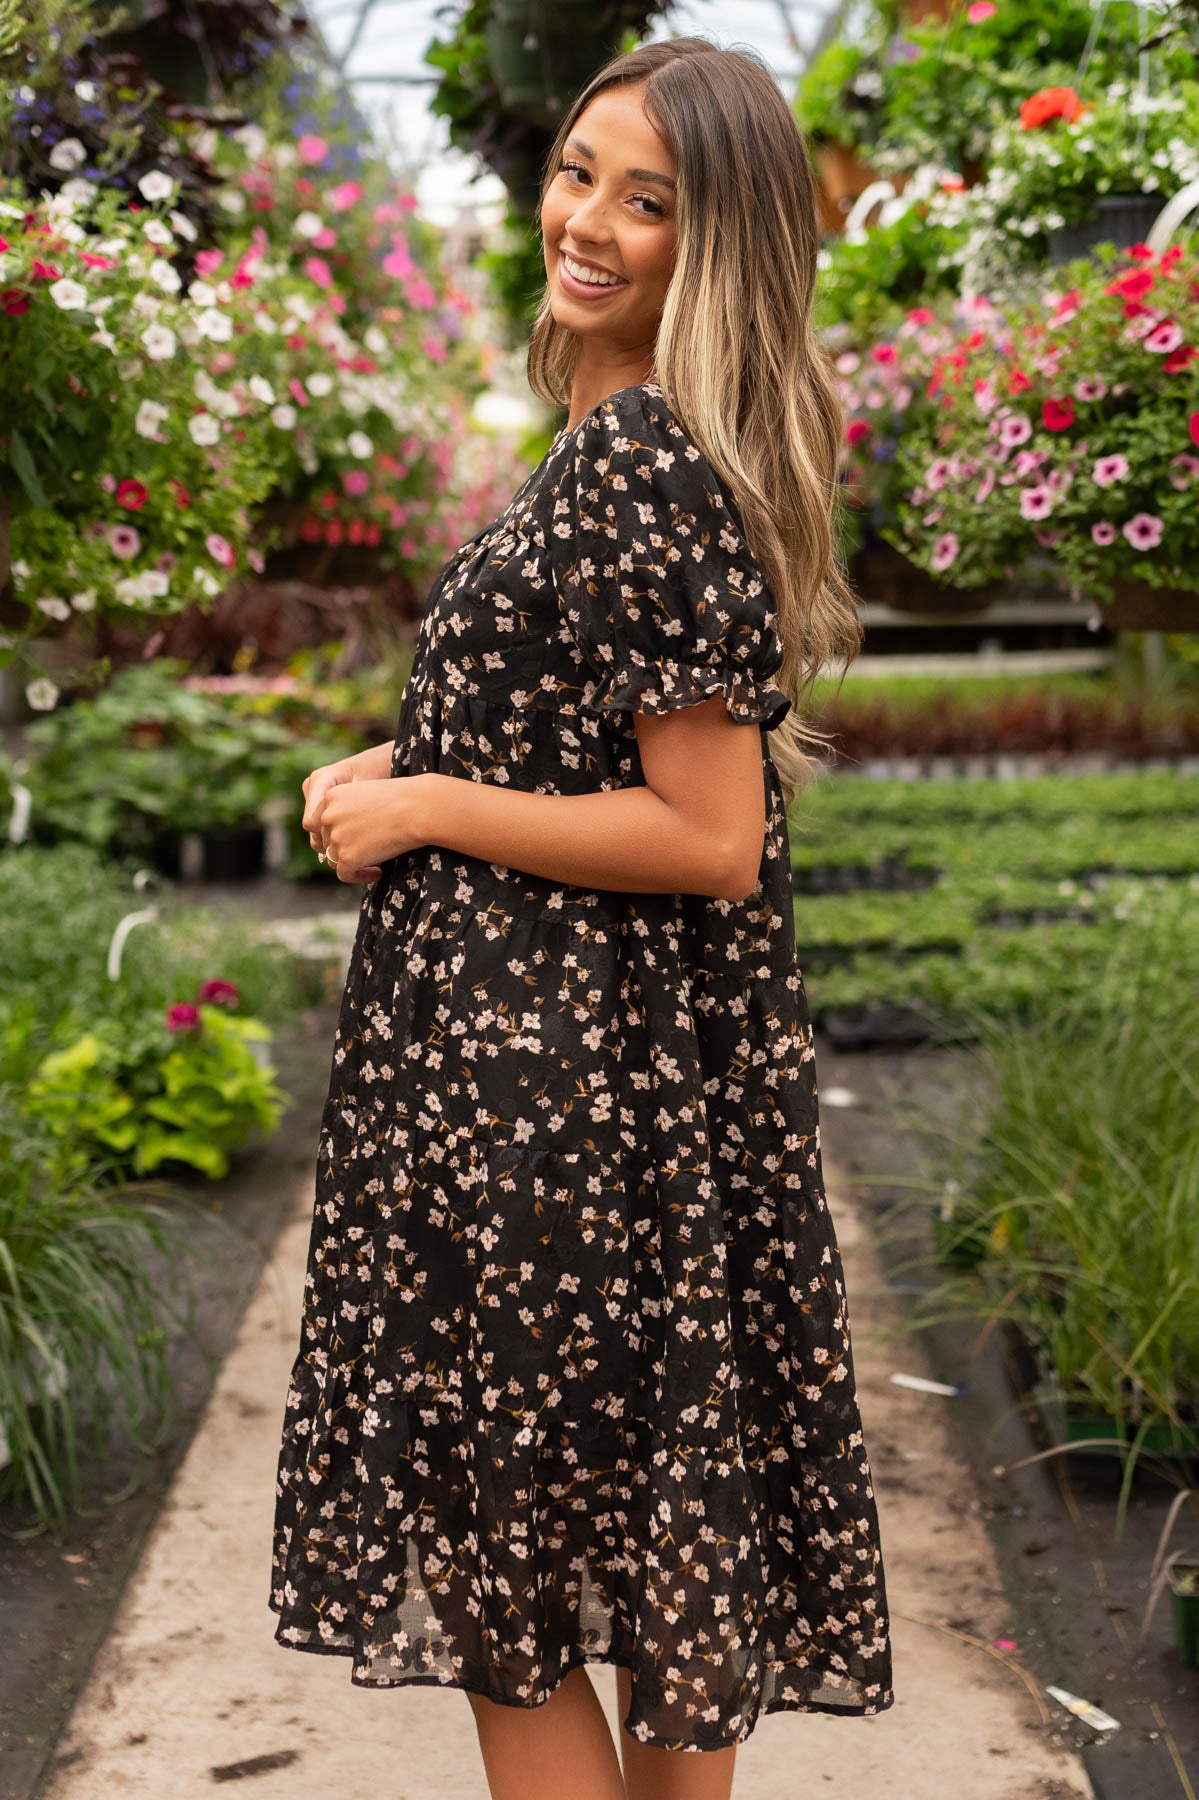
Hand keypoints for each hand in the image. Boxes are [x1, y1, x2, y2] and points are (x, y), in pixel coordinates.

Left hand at [307, 771, 429, 883]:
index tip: (355, 837)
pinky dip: (359, 876)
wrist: (417, 809)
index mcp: (331, 795)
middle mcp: (328, 816)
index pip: (321, 821)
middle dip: (345, 847)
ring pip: (335, 858)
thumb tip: (346, 833)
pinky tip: (378, 872)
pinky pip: (345, 874)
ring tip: (375, 864)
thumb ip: (350, 809)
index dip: (336, 832)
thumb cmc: (402, 798)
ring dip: (353, 862)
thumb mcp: (368, 793)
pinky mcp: (347, 857)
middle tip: (368, 852)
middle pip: (327, 840)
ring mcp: (336, 837)